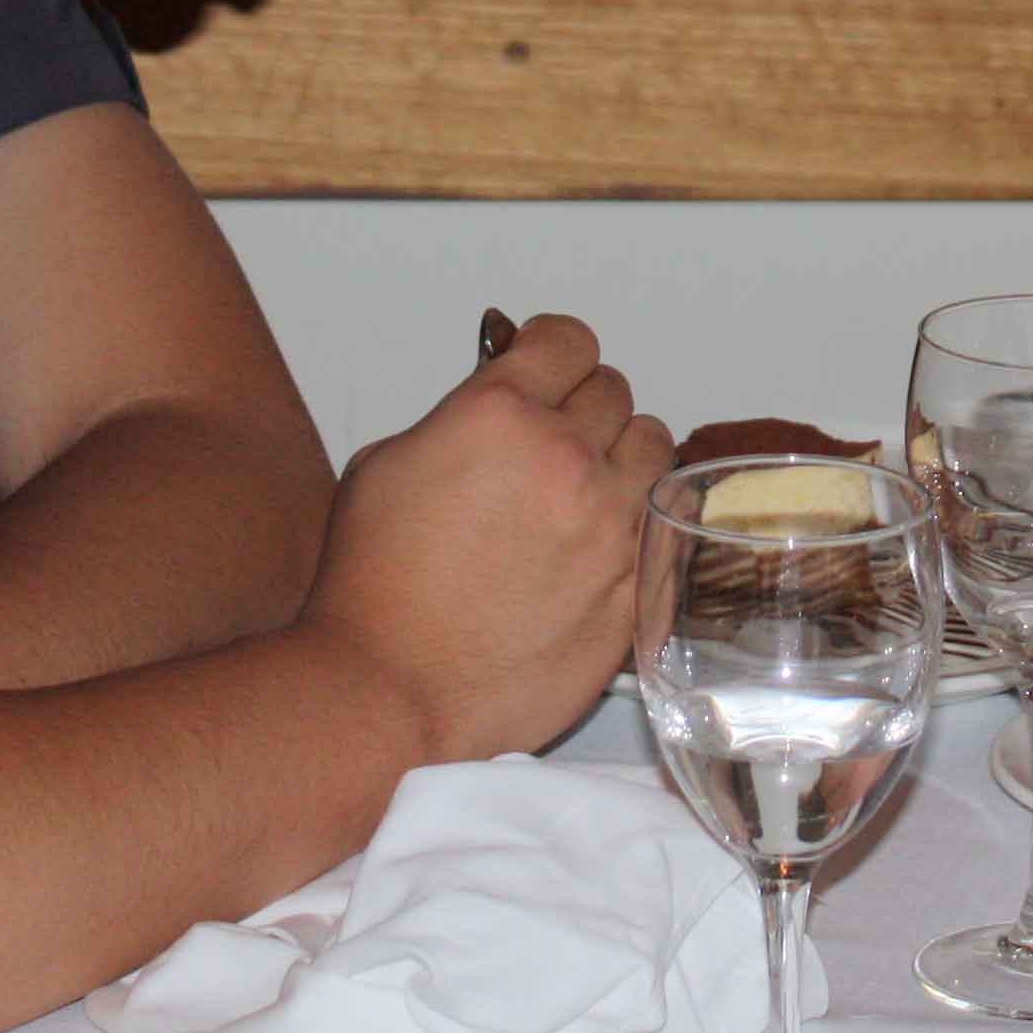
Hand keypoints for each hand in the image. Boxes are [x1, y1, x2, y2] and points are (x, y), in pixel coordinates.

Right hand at [296, 312, 668, 761]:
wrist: (390, 691)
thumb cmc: (372, 587)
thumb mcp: (385, 464)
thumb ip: (456, 421)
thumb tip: (496, 414)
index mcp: (500, 415)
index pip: (569, 340)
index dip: (553, 350)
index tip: (546, 365)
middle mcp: (565, 460)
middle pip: (614, 392)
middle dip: (583, 405)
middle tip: (554, 435)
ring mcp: (608, 528)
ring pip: (654, 450)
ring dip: (623, 457)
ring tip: (587, 486)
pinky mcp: (631, 588)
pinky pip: (660, 525)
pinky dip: (633, 524)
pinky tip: (596, 544)